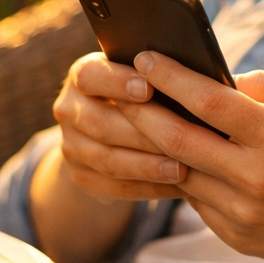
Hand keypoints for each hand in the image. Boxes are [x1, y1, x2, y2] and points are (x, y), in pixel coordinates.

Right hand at [52, 52, 188, 200]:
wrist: (111, 124)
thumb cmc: (142, 89)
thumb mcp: (141, 73)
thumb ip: (156, 73)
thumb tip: (194, 76)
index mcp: (82, 74)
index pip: (90, 76)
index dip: (117, 82)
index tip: (149, 88)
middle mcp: (69, 108)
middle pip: (101, 123)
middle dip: (143, 133)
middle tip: (180, 139)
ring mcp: (72, 145)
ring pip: (108, 160)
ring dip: (147, 167)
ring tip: (182, 170)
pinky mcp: (81, 176)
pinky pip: (114, 187)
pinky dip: (147, 188)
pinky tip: (176, 187)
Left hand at [117, 52, 263, 262]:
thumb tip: (221, 78)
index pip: (209, 102)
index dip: (172, 77)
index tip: (145, 56)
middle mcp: (254, 178)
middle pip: (177, 138)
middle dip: (141, 110)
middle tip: (121, 87)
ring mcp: (241, 212)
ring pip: (179, 170)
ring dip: (153, 143)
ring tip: (135, 116)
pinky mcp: (234, 235)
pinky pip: (194, 198)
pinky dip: (180, 172)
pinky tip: (170, 153)